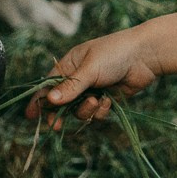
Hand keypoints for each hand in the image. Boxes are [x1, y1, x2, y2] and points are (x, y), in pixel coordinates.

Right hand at [24, 28, 158, 128]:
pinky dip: (101, 110)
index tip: (30, 115)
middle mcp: (80, 77)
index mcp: (71, 64)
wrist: (146, 55)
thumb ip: (71, 86)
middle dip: (61, 112)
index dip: (39, 99)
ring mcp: (94, 88)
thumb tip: (49, 100)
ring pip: (79, 109)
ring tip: (97, 100)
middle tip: (57, 124)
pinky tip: (109, 101)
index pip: (49, 84)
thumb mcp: (90, 68)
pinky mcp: (107, 97)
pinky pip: (96, 112)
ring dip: (86, 110)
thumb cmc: (115, 53)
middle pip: (62, 101)